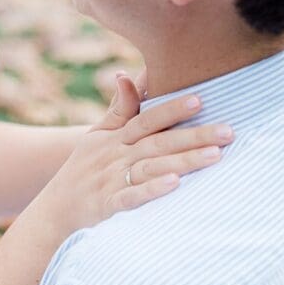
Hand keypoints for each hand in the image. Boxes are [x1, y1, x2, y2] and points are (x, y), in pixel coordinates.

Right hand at [47, 75, 232, 229]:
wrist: (55, 210)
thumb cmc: (83, 169)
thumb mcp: (97, 136)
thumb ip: (119, 109)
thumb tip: (127, 74)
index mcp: (114, 138)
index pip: (147, 119)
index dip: (171, 109)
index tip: (201, 99)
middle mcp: (115, 155)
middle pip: (158, 143)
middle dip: (193, 136)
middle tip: (228, 131)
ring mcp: (111, 180)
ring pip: (151, 167)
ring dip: (182, 161)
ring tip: (214, 156)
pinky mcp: (108, 205)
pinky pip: (132, 197)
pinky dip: (152, 190)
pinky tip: (175, 185)